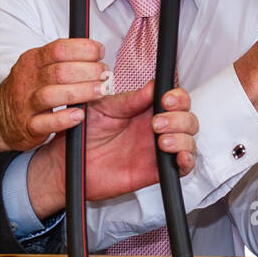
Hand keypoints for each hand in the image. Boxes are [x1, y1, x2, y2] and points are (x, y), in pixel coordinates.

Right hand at [0, 38, 110, 151]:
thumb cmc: (29, 88)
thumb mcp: (40, 65)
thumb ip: (64, 58)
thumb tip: (96, 51)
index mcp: (33, 60)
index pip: (59, 48)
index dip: (84, 49)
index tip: (100, 53)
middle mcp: (28, 79)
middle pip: (60, 71)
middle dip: (89, 71)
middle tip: (105, 76)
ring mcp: (25, 103)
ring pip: (52, 95)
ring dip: (81, 92)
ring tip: (100, 91)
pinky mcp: (27, 126)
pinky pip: (45, 123)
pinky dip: (64, 119)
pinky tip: (79, 115)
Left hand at [25, 83, 197, 219]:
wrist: (68, 162)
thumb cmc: (83, 133)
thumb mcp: (103, 108)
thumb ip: (129, 100)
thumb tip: (154, 86)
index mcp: (145, 109)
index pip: (175, 99)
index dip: (178, 97)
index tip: (166, 99)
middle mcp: (155, 128)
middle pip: (187, 118)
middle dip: (179, 118)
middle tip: (156, 123)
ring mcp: (157, 149)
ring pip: (189, 140)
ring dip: (182, 138)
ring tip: (161, 141)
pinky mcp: (156, 170)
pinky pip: (183, 167)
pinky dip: (187, 160)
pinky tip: (177, 156)